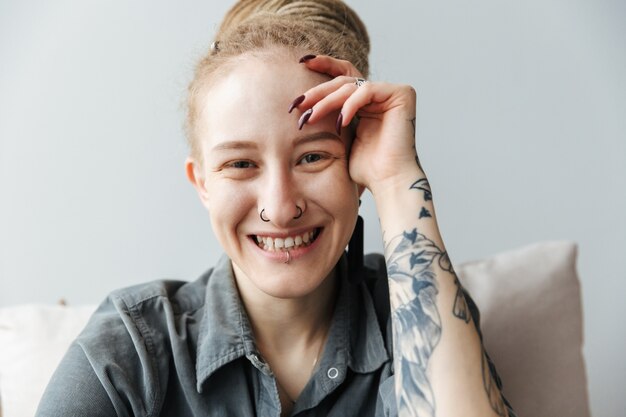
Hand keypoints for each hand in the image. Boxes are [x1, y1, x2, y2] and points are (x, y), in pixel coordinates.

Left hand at [292, 55, 421, 193]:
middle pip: (343, 81)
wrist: (387, 182)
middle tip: (297, 103)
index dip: (324, 65)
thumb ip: (330, 116)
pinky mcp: (401, 94)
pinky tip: (340, 122)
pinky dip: (350, 105)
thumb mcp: (340, 137)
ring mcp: (391, 92)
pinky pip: (367, 90)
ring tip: (311, 117)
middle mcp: (380, 94)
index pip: (343, 77)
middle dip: (317, 91)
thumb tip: (304, 106)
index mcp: (366, 102)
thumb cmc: (365, 168)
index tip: (302, 63)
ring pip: (351, 86)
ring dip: (327, 101)